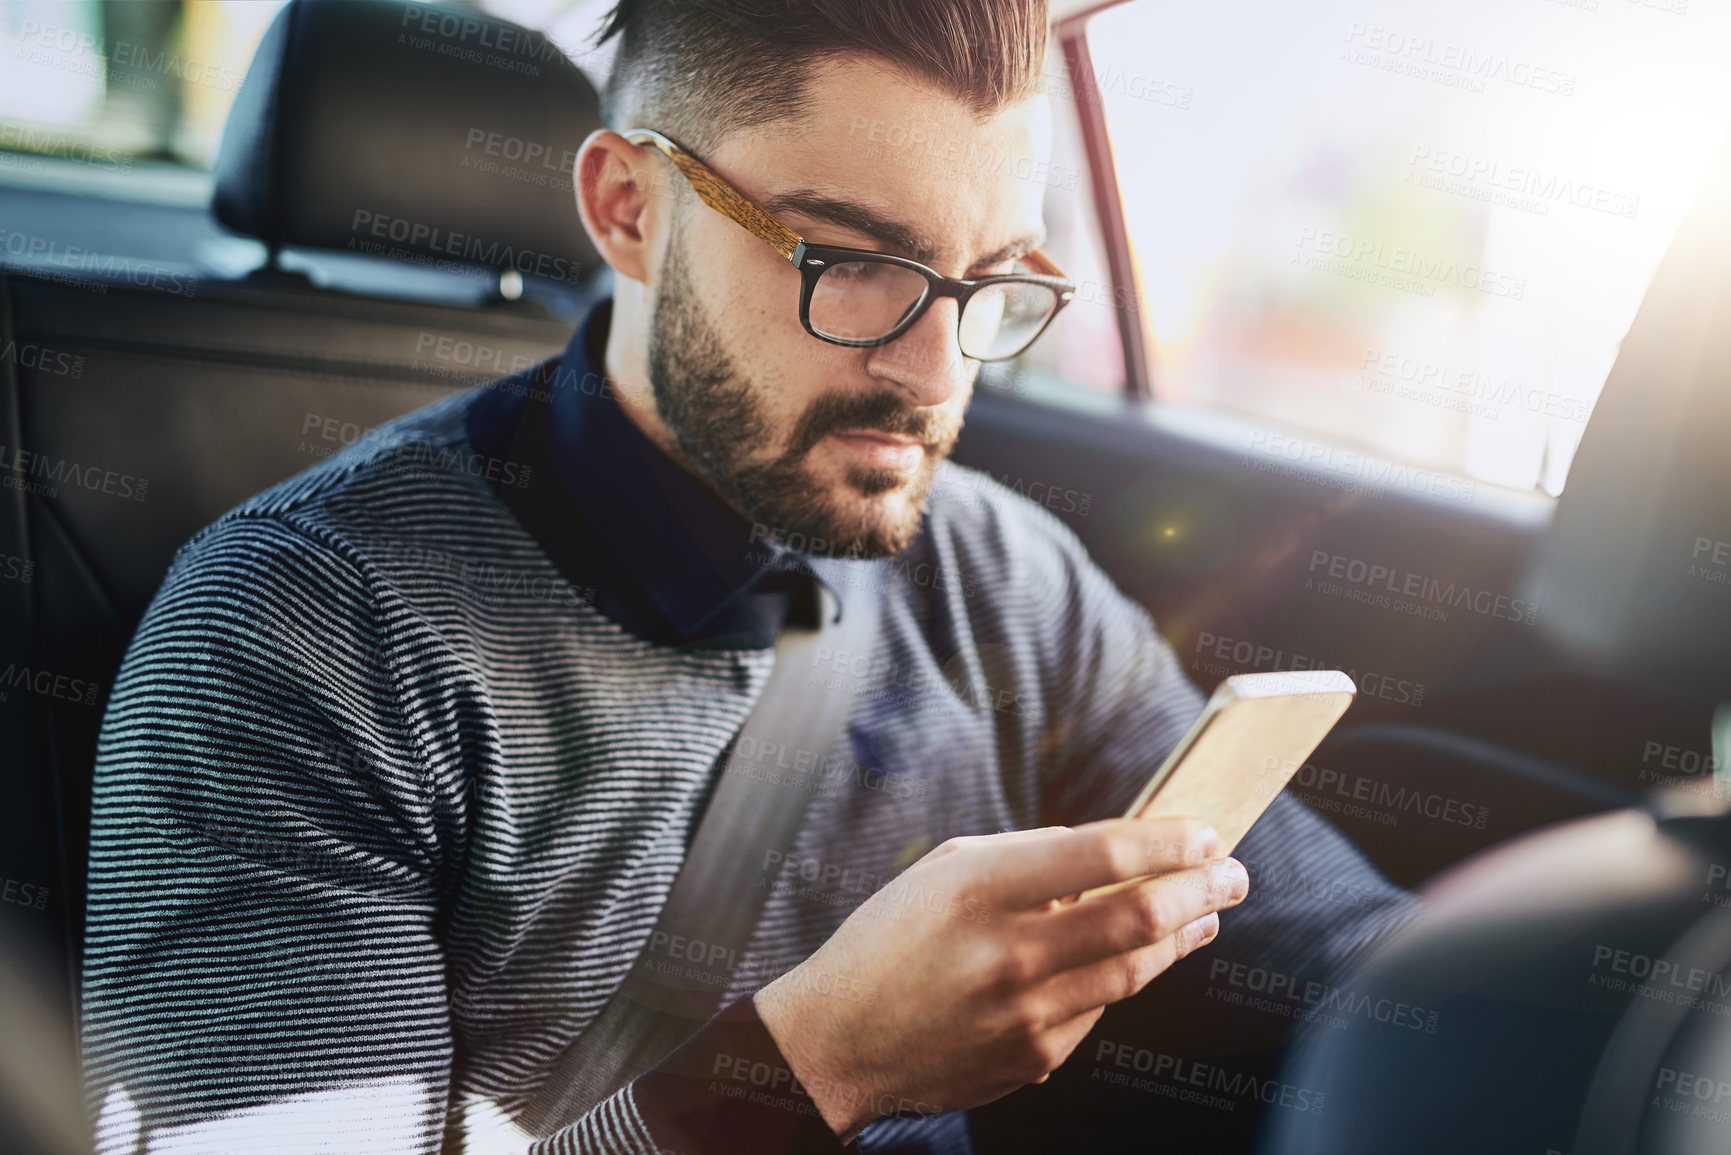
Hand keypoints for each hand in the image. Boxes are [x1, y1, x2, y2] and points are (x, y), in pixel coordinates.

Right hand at [753, 817, 1247, 1141]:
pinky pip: (1100, 1011)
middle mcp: (1007, 952)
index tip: (1206, 833)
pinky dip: (1124, 978)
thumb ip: (1028, 859)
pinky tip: (1140, 957)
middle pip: (1137, 916)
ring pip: (1135, 970)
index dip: (1167, 840)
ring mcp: (1024, 1013)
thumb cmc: (892, 939)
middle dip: (1201, 889)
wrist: (839, 1040)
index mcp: (979, 887)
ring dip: (1183, 936)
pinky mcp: (1033, 1057)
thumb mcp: (946, 871)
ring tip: (1207, 913)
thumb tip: (1116, 852)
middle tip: (1232, 873)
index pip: (1101, 853)